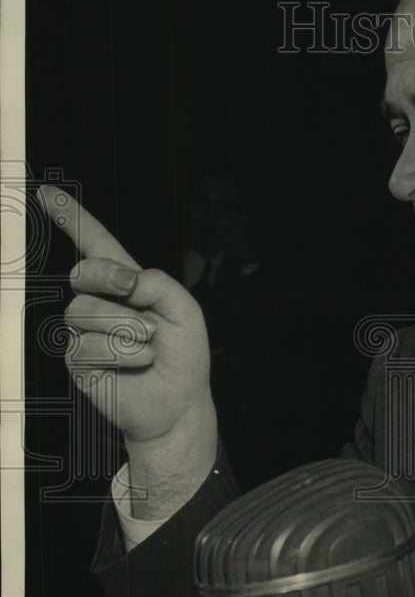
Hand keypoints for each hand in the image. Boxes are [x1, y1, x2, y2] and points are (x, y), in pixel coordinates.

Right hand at [39, 186, 216, 517]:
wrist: (179, 403)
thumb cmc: (184, 356)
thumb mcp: (185, 310)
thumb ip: (158, 283)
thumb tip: (124, 279)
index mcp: (128, 284)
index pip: (95, 244)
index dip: (72, 218)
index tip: (47, 193)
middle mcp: (102, 303)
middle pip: (84, 273)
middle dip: (112, 282)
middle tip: (140, 304)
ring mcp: (86, 331)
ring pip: (84, 311)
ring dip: (126, 329)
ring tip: (149, 346)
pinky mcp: (78, 360)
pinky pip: (86, 345)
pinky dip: (122, 354)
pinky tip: (138, 363)